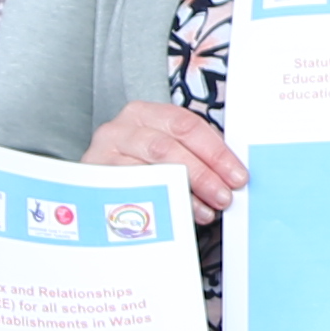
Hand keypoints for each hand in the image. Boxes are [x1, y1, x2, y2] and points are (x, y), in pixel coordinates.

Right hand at [87, 99, 247, 220]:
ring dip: (183, 193)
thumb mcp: (166, 153)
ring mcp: (103, 153)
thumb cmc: (138, 170)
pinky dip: (158, 206)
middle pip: (167, 147)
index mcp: (146, 114)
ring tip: (206, 211)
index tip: (238, 175)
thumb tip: (232, 176)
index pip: (186, 125)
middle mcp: (121, 128)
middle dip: (202, 174)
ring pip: (148, 170)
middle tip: (224, 197)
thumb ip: (195, 157)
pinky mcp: (94, 181)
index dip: (216, 152)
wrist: (91, 191)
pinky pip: (130, 194)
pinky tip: (175, 216)